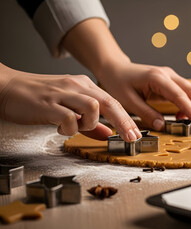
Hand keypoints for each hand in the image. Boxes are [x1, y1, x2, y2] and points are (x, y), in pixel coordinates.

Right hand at [0, 64, 141, 141]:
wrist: (6, 88)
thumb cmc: (38, 99)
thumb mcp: (68, 107)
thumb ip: (89, 122)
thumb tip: (108, 133)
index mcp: (83, 85)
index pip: (112, 101)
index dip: (126, 119)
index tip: (135, 135)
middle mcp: (76, 86)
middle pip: (108, 102)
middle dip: (123, 122)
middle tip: (130, 138)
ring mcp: (62, 93)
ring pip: (92, 106)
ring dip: (90, 123)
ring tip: (78, 126)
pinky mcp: (48, 104)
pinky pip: (69, 118)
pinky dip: (70, 128)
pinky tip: (60, 128)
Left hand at [60, 18, 190, 128]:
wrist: (115, 68)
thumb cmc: (118, 83)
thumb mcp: (128, 101)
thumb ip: (146, 113)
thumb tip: (162, 126)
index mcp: (156, 78)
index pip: (179, 94)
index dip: (190, 108)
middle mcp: (167, 74)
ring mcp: (170, 76)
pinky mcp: (170, 81)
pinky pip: (184, 92)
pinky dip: (189, 104)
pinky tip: (185, 117)